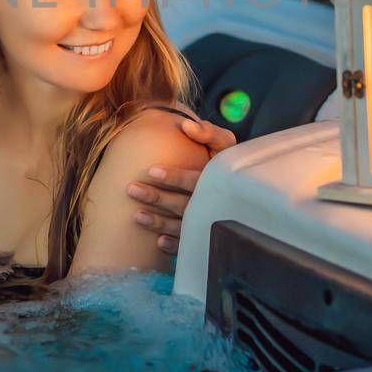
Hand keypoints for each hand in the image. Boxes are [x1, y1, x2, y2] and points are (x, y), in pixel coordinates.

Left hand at [125, 116, 229, 254]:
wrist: (240, 188)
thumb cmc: (224, 162)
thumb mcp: (224, 144)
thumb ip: (209, 132)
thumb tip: (186, 126)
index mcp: (216, 181)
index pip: (194, 180)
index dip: (174, 177)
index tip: (151, 170)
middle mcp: (212, 204)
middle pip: (182, 204)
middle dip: (156, 197)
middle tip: (131, 189)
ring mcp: (207, 223)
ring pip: (181, 226)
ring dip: (158, 222)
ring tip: (136, 216)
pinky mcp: (203, 238)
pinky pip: (188, 246)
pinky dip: (174, 245)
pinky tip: (158, 242)